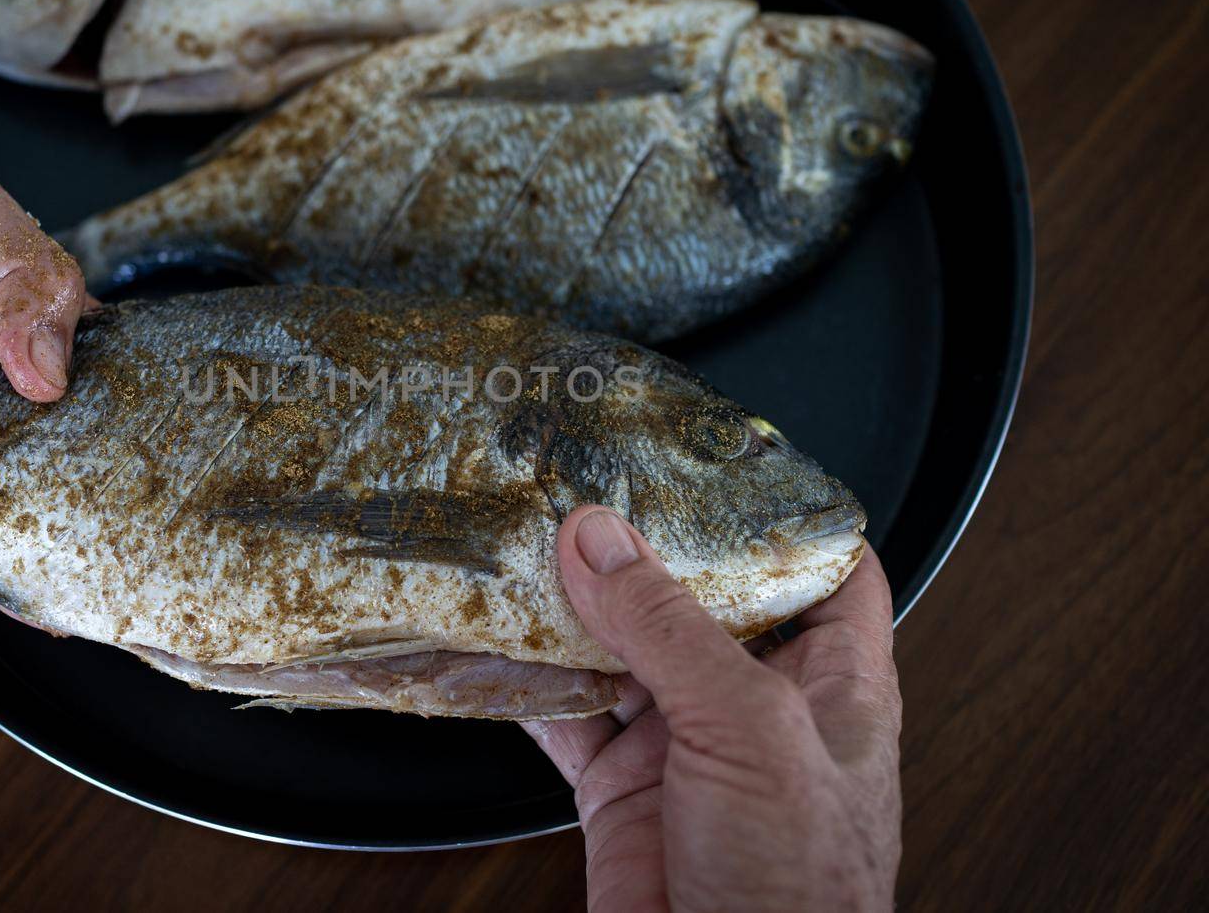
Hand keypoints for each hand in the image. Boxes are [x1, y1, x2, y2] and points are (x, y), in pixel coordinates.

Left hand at [0, 0, 87, 544]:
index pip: (104, 393)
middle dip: (65, 489)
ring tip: (20, 533)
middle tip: (67, 499)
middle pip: (54, 461)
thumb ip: (21, 279)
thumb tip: (52, 376)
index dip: (120, 424)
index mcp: (39, 333)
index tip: (125, 447)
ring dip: (5, 524)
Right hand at [525, 507, 901, 911]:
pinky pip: (568, 718)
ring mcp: (686, 748)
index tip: (721, 461)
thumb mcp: (750, 730)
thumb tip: (602, 541)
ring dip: (576, 607)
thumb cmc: (799, 892)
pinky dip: (529, 681)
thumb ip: (670, 628)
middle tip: (593, 484)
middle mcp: (759, 706)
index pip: (827, 570)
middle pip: (703, 600)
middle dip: (649, 549)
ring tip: (530, 543)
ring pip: (624, 650)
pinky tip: (497, 640)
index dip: (783, 514)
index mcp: (833, 684)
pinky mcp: (624, 792)